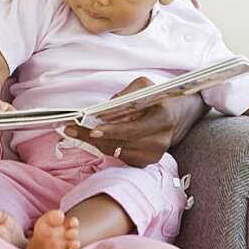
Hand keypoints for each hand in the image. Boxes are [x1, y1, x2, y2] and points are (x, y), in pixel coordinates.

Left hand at [62, 76, 202, 167]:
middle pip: (119, 143)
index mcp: (162, 119)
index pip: (132, 130)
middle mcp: (159, 141)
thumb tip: (105, 108)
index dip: (110, 131)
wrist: (178, 116)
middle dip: (92, 137)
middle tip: (70, 129)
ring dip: (95, 142)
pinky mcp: (146, 162)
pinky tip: (96, 137)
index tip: (90, 128)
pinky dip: (106, 145)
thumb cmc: (158, 97)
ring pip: (116, 151)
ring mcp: (153, 155)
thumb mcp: (145, 86)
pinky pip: (119, 155)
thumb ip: (126, 94)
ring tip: (76, 131)